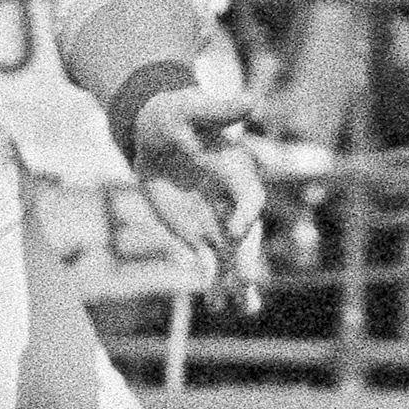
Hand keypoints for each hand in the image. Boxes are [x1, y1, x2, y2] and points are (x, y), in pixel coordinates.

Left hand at [128, 81, 268, 298]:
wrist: (156, 132)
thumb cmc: (177, 113)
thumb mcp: (192, 108)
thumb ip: (221, 110)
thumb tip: (252, 99)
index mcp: (238, 171)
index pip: (250, 197)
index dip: (245, 214)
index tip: (234, 231)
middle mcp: (231, 200)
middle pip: (246, 235)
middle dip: (245, 259)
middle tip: (245, 282)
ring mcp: (215, 218)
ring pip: (231, 255)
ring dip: (237, 281)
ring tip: (244, 309)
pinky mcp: (196, 232)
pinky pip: (207, 260)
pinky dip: (212, 281)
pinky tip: (216, 303)